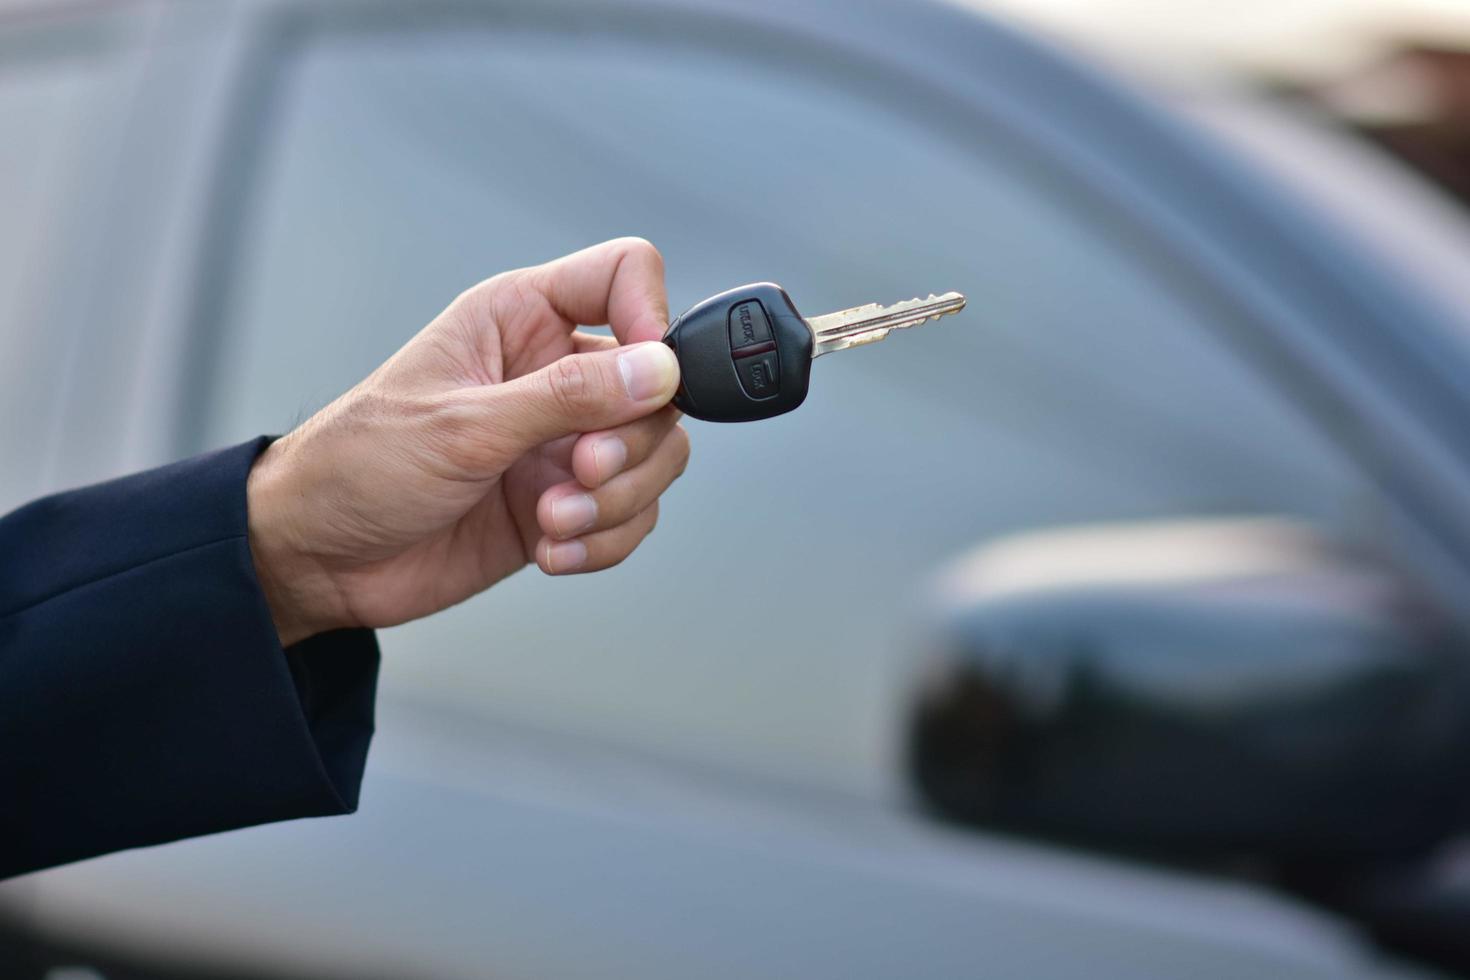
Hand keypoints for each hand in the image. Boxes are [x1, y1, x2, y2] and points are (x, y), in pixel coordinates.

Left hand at [245, 238, 689, 645]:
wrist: (319, 560)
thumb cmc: (357, 467)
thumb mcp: (462, 425)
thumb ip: (567, 397)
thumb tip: (658, 370)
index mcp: (520, 318)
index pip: (622, 276)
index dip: (649, 315)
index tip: (644, 379)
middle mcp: (551, 373)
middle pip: (658, 386)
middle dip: (629, 442)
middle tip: (579, 471)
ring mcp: (561, 442)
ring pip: (655, 458)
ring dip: (617, 501)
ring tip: (554, 520)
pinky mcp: (565, 502)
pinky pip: (630, 517)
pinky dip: (603, 541)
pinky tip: (551, 549)